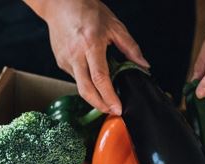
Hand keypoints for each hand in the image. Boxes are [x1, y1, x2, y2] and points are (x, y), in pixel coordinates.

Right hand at [25, 0, 148, 114]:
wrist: (60, 4)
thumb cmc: (88, 11)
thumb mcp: (114, 25)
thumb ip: (130, 47)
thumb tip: (143, 65)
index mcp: (92, 44)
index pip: (101, 77)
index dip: (109, 96)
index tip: (117, 108)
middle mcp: (76, 54)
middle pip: (86, 89)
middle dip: (100, 105)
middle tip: (111, 112)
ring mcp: (66, 60)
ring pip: (80, 86)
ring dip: (94, 95)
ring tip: (106, 97)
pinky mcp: (60, 62)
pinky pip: (75, 77)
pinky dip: (86, 81)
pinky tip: (92, 75)